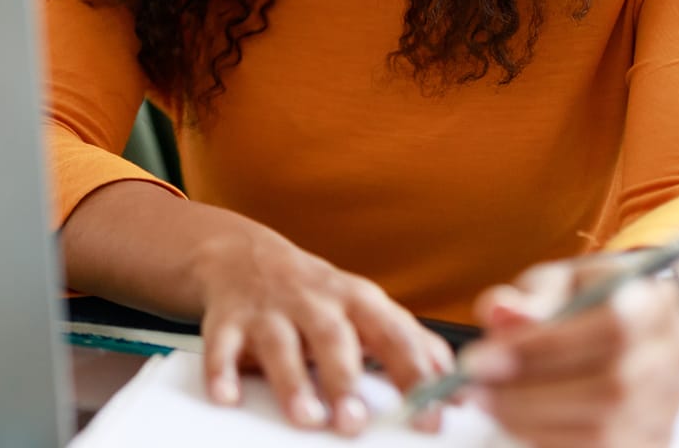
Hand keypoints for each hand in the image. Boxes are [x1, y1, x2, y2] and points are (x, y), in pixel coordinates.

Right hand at [192, 228, 455, 436]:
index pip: (394, 336)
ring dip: (293, 381)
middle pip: (334, 337)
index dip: (415, 376)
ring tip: (306, 417)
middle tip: (355, 422)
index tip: (430, 415)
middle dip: (345, 379)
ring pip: (281, 343)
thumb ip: (409, 343)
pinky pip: (221, 345)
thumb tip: (456, 387)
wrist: (242, 256)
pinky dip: (222, 371)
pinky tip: (227, 396)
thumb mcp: (365, 308)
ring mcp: (269, 309)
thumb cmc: (317, 295)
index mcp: (357, 301)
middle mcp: (314, 302)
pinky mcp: (228, 318)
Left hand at [460, 257, 678, 447]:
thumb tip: (500, 313)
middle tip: (474, 387)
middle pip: (609, 388)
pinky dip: (549, 441)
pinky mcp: (654, 441)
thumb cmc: (590, 299)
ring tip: (489, 402)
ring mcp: (668, 407)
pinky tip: (517, 422)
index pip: (611, 327)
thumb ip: (532, 297)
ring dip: (532, 422)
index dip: (544, 346)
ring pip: (605, 431)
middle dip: (529, 394)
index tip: (482, 357)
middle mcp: (671, 357)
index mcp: (654, 303)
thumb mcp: (561, 281)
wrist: (638, 327)